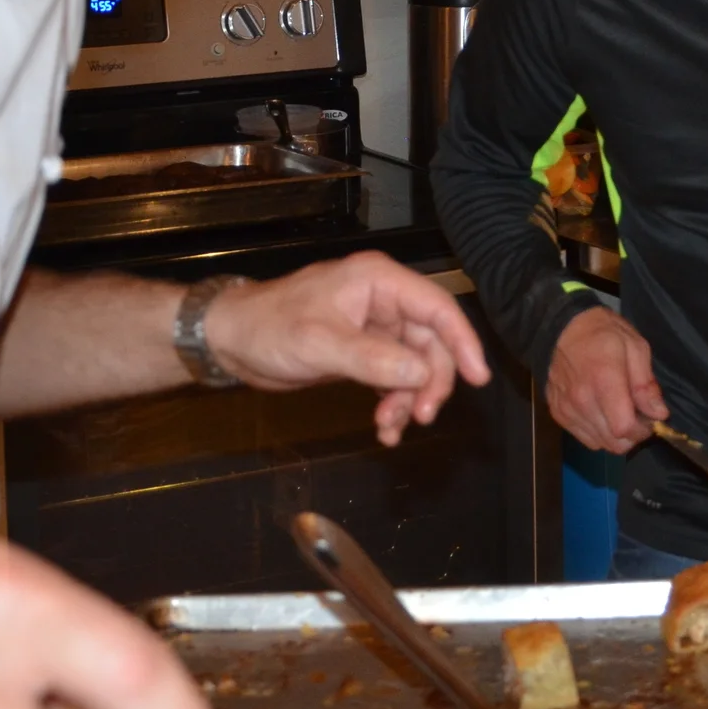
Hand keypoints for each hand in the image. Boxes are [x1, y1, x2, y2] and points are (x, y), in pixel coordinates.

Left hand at [204, 252, 491, 444]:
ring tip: (390, 427)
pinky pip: (394, 378)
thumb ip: (373, 359)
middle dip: (430, 381)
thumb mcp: (321, 343)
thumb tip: (422, 373)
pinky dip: (393, 402)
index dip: (463, 341)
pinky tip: (384, 426)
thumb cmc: (269, 328)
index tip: (477, 378)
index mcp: (378, 281)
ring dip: (410, 398)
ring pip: (414, 365)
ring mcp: (374, 327)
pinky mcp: (363, 352)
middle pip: (431, 342)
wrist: (230, 341)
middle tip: (422, 417)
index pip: (437, 308)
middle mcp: (384, 301)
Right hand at [547, 307, 664, 453]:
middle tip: (638, 416)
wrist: (561, 328)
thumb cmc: (602, 333)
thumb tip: (659, 414)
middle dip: (632, 436)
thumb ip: (646, 384)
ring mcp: (568, 410)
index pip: (624, 428)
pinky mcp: (558, 414)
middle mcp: (583, 401)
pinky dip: (598, 433)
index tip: (649, 418)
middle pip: (614, 442)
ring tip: (619, 413)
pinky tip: (603, 414)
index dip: (643, 430)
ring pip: (600, 444)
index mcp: (604, 381)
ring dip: (615, 436)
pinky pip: (584, 438)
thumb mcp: (635, 346)